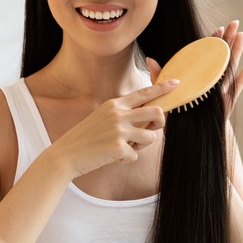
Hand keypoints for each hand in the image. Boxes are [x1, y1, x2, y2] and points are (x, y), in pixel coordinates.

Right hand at [50, 80, 177, 178]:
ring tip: (125, 148)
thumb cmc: (87, 137)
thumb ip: (124, 114)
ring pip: (150, 137)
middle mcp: (118, 114)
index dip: (162, 88)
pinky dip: (127, 159)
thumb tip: (149, 116)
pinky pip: (136, 155)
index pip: (144, 93)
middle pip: (156, 112)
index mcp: (115, 104)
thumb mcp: (103, 117)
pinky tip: (112, 157)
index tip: (176, 83)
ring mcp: (119, 130)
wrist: (66, 154)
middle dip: (159, 124)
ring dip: (141, 146)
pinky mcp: (118, 147)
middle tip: (150, 131)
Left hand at [146, 20, 242, 118]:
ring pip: (230, 66)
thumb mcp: (167, 93)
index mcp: (199, 76)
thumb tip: (150, 59)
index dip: (212, 41)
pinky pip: (238, 85)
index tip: (217, 28)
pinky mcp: (228, 99)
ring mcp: (221, 89)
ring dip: (237, 50)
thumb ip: (160, 77)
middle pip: (221, 56)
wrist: (192, 135)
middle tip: (234, 23)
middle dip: (228, 39)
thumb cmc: (180, 114)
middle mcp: (212, 80)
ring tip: (242, 35)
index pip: (206, 54)